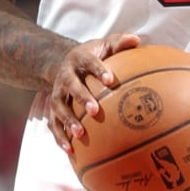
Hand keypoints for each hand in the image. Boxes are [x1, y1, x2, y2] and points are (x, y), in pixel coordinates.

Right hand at [43, 32, 139, 153]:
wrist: (66, 64)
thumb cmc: (93, 56)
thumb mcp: (105, 45)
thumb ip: (119, 42)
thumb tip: (137, 39)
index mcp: (79, 59)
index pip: (89, 62)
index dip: (99, 70)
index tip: (111, 80)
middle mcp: (65, 76)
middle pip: (71, 86)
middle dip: (82, 98)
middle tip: (95, 111)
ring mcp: (57, 93)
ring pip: (59, 107)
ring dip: (68, 120)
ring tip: (80, 134)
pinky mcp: (53, 108)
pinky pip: (54, 124)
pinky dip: (60, 137)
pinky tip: (69, 151)